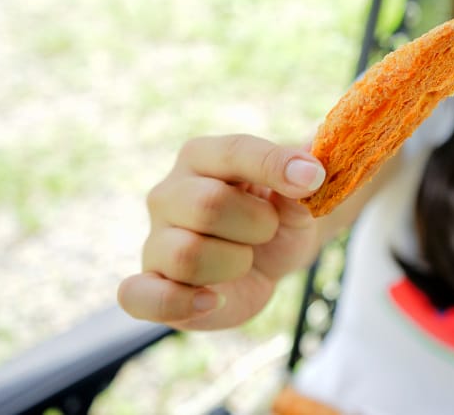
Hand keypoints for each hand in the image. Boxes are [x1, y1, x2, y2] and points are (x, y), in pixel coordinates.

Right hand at [117, 134, 324, 329]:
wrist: (269, 261)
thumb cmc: (279, 217)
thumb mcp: (300, 200)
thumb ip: (302, 185)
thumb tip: (312, 167)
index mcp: (203, 157)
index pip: (234, 151)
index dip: (274, 165)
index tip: (313, 178)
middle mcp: (169, 193)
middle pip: (208, 204)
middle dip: (257, 224)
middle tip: (267, 230)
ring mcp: (155, 239)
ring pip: (187, 253)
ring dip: (234, 262)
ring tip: (244, 260)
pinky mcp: (149, 285)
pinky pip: (139, 295)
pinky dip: (179, 301)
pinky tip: (212, 298)